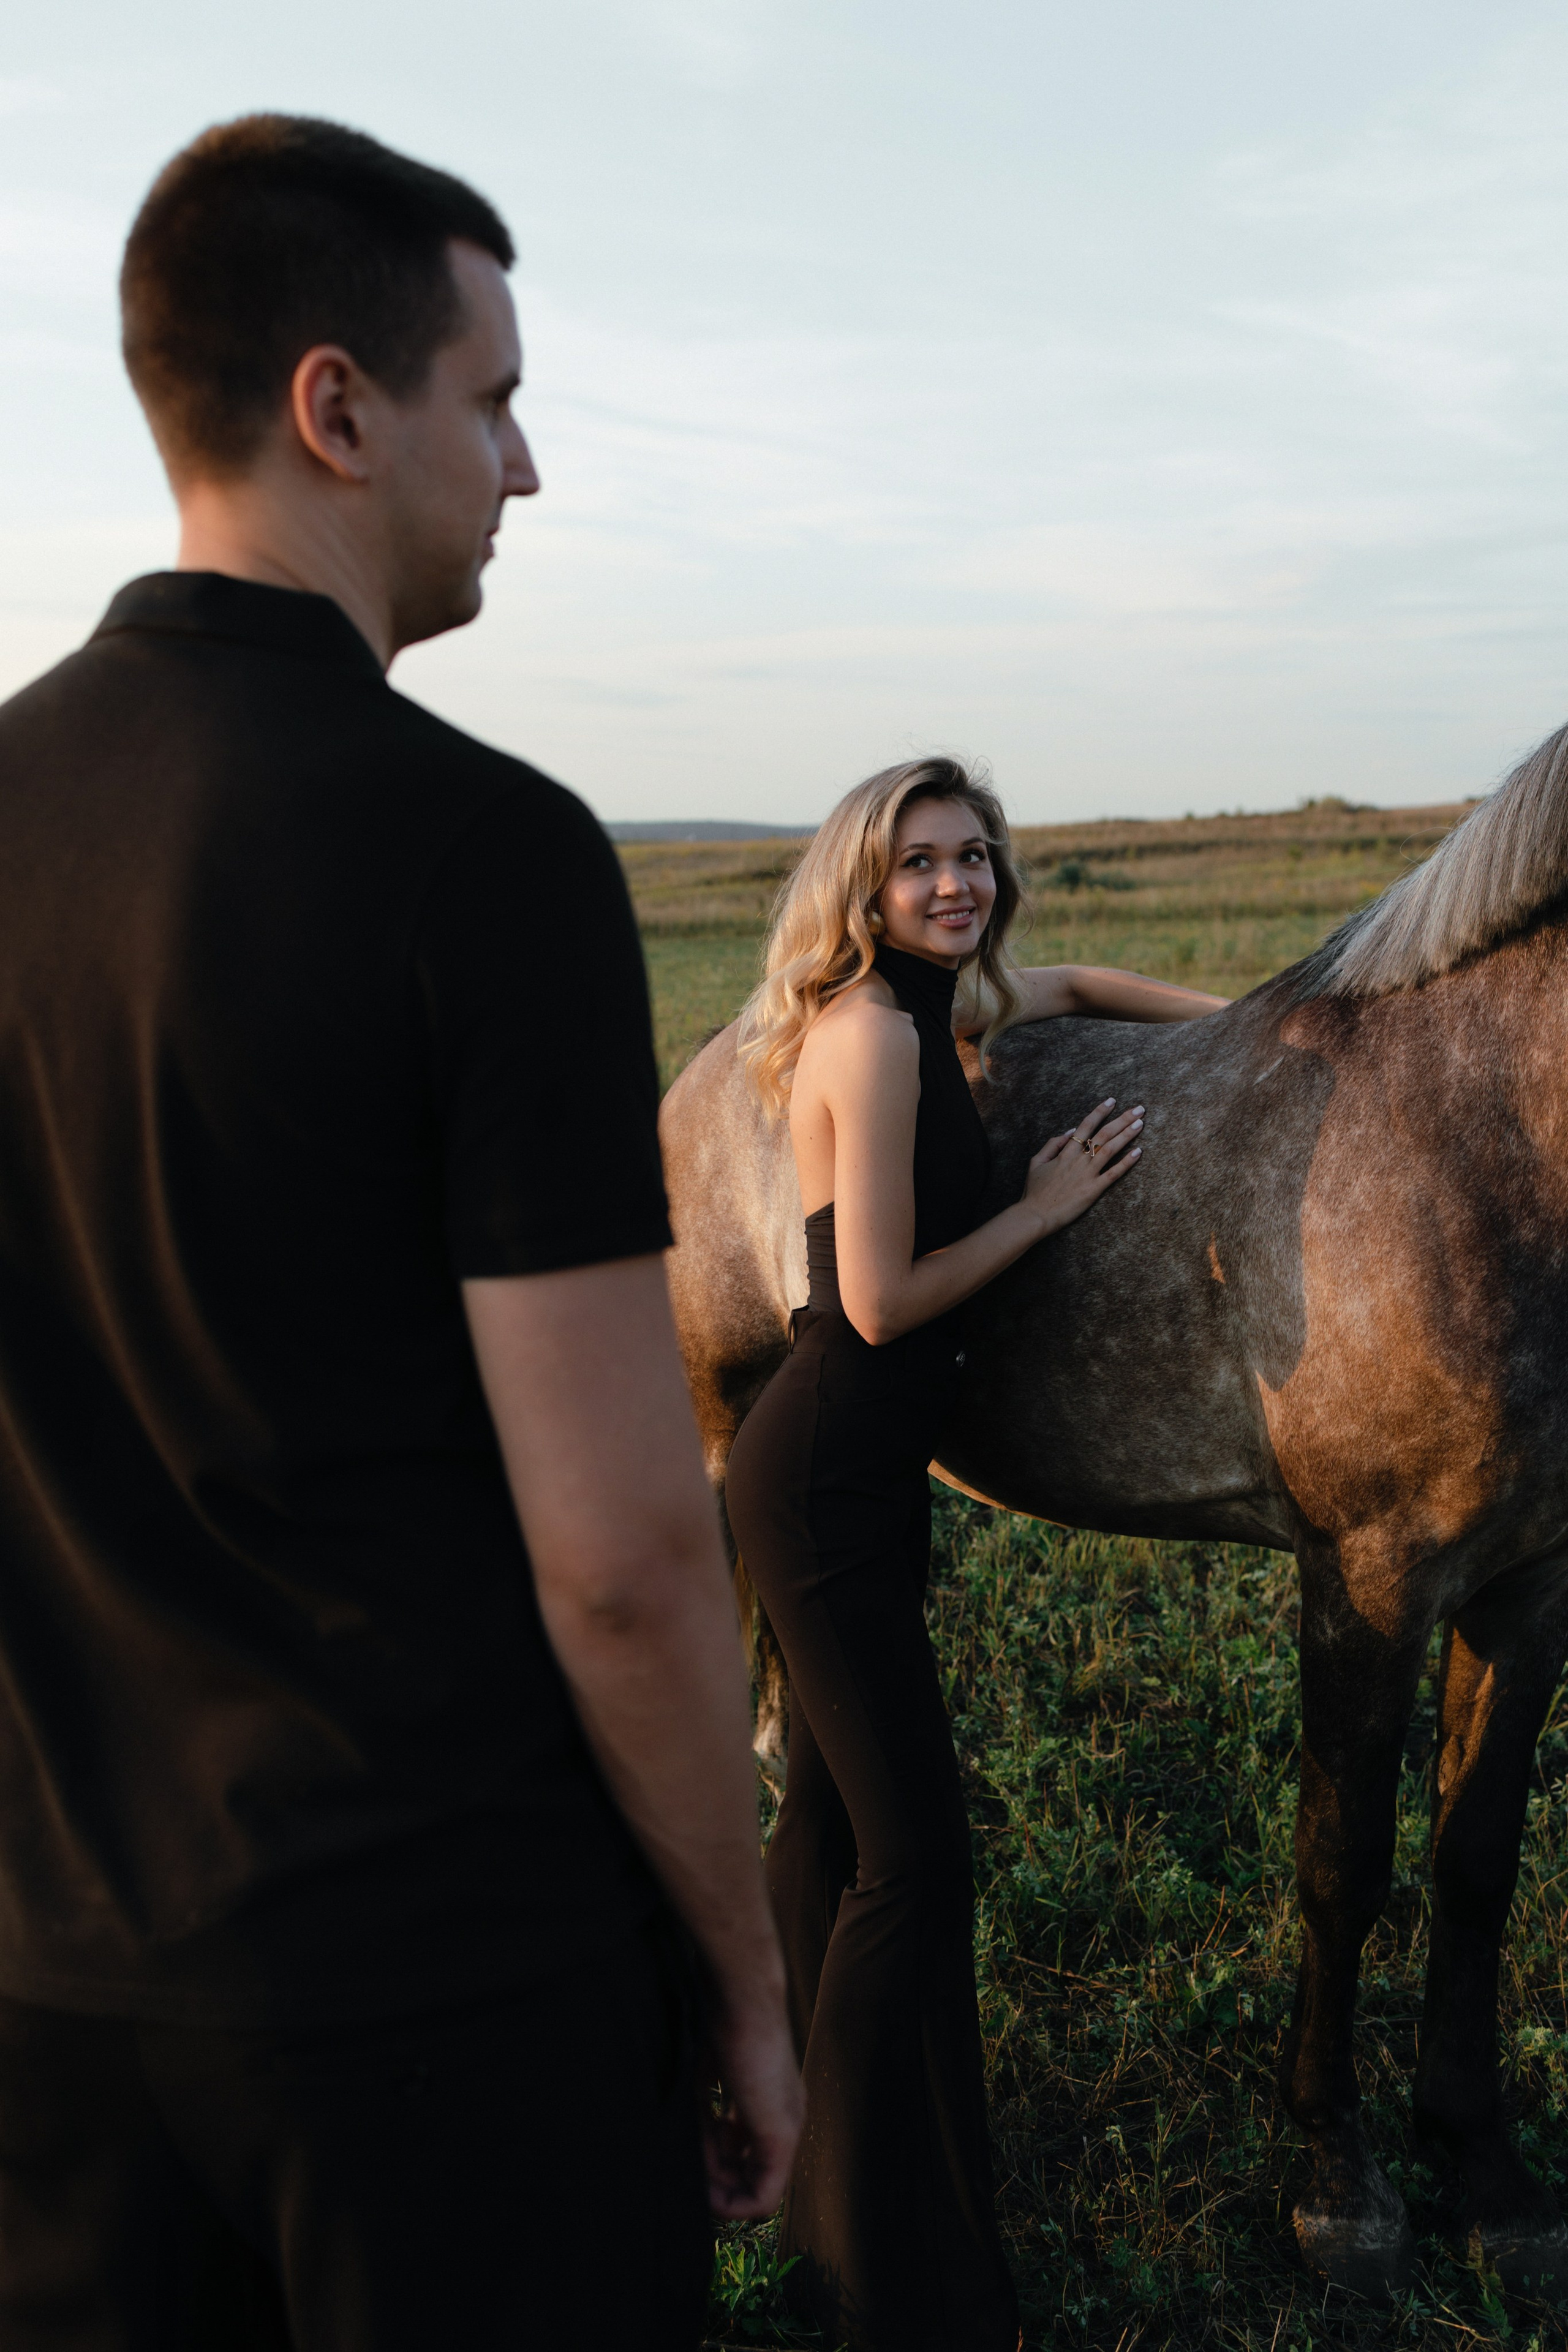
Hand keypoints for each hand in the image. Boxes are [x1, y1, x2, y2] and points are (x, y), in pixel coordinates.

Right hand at [702, 1991, 803, 2217]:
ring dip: (718, 2189)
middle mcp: (785, 2117)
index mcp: (768, 2099)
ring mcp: (787, 2127)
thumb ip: (705, 2112)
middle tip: (685, 2163)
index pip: (743, 2151)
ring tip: (692, 2164)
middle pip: (748, 2172)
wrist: (741, 1995)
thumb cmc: (721, 2021)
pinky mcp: (782, 2135)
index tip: (686, 2150)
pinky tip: (708, 2196)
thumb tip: (687, 2149)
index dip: (712, 2162)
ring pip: (754, 2187)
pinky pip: (762, 2196)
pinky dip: (733, 2204)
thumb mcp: (707, 2076)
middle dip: (713, 2179)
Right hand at [1020, 1097, 1142, 1234]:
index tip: (1112, 1101)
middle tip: (1138, 1109)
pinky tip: (1138, 1152)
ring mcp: (1087, 1175)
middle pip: (1103, 1134)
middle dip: (1122, 1119)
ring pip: (1110, 1149)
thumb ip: (1052, 1145)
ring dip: (1127, 1135)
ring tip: (1140, 1123)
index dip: (1099, 1112)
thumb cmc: (1034, 1191)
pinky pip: (1113, 1174)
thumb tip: (1070, 1132)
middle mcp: (1078, 1160)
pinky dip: (1126, 1162)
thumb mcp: (1036, 1162)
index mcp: (1065, 1152)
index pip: (1085, 1126)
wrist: (1035, 1215)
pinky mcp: (1093, 1190)